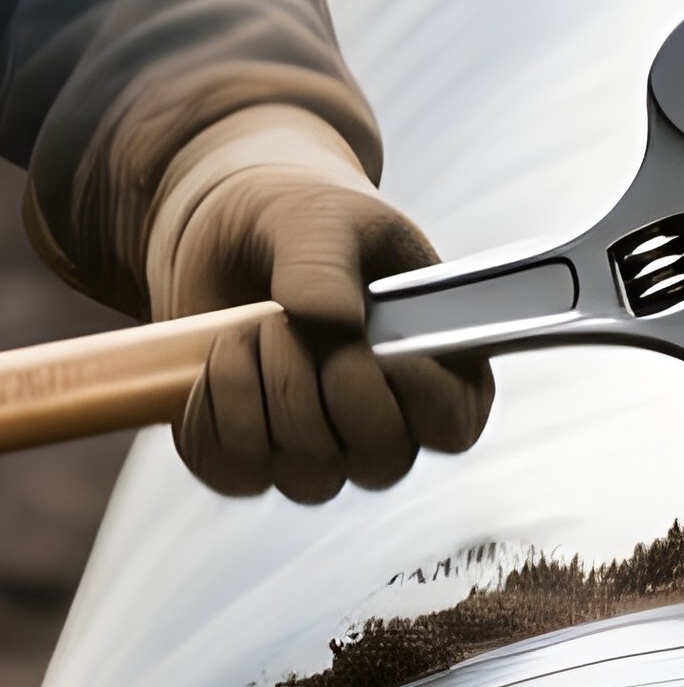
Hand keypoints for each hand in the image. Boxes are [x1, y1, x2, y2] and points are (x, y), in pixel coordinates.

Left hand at [146, 106, 493, 502]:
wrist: (228, 228)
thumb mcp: (320, 219)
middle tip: (289, 324)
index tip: (366, 350)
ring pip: (310, 478)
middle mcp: (387, 410)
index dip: (424, 404)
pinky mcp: (252, 454)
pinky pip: (237, 474)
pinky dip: (217, 418)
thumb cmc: (301, 214)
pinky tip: (220, 359)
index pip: (457, 421)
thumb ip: (327, 264)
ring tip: (253, 328)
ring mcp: (320, 441)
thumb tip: (337, 322)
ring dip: (267, 401)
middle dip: (323, 392)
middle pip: (381, 462)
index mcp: (435, 351)